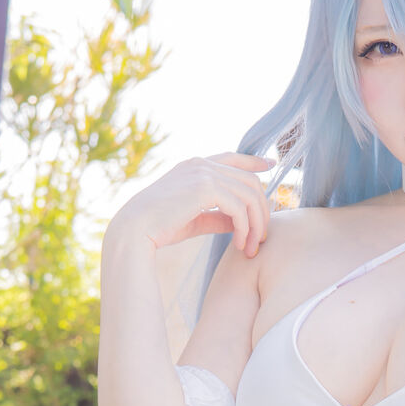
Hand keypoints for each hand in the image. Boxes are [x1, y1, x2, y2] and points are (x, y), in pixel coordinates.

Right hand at [104, 152, 274, 261]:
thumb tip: (238, 223)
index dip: (253, 161)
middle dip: (261, 211)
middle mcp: (201, 164)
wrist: (135, 230)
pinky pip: (239, 207)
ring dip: (256, 224)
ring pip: (249, 195)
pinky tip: (239, 244)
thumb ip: (217, 217)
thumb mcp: (194, 220)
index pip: (232, 158)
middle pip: (249, 181)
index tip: (270, 165)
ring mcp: (203, 173)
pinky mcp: (206, 187)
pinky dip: (245, 228)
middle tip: (262, 239)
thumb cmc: (159, 228)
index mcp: (194, 167)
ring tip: (251, 247)